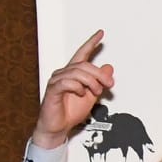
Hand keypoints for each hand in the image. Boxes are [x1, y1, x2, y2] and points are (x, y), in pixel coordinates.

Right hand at [35, 31, 114, 148]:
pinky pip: (66, 82)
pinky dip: (77, 87)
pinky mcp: (52, 90)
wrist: (58, 127)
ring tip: (95, 92)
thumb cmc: (70, 112)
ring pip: (77, 72)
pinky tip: (81, 93)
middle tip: (109, 84)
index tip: (100, 33)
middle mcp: (64, 74)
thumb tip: (108, 68)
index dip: (91, 43)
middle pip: (84, 65)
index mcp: (73, 74)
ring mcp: (57, 81)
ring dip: (91, 82)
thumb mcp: (92, 96)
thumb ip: (100, 82)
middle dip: (100, 74)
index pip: (82, 54)